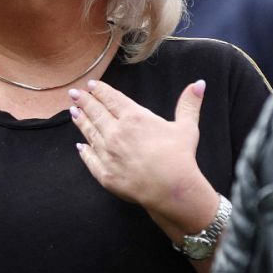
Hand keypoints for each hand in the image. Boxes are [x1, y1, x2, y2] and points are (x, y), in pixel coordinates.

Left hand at [69, 78, 216, 238]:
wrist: (171, 188)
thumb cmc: (179, 156)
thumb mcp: (187, 127)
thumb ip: (189, 104)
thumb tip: (199, 83)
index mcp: (134, 118)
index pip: (112, 99)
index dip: (101, 91)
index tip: (92, 85)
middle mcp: (116, 132)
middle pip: (96, 113)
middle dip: (85, 101)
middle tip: (74, 93)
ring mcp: (107, 153)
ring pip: (90, 133)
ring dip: (80, 121)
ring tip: (73, 112)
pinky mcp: (104, 173)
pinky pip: (90, 159)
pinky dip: (84, 151)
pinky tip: (80, 145)